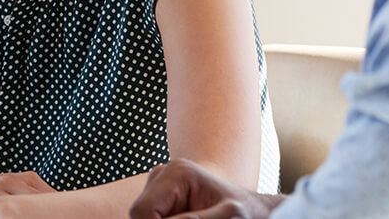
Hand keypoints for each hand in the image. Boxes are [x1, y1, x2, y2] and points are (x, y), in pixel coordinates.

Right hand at [129, 159, 282, 218]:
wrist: (248, 207)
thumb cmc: (243, 210)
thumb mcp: (227, 217)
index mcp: (177, 173)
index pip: (142, 211)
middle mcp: (161, 174)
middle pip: (139, 215)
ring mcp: (158, 186)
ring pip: (143, 216)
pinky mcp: (159, 199)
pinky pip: (151, 217)